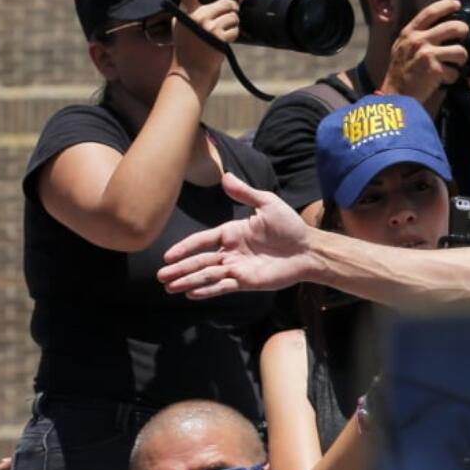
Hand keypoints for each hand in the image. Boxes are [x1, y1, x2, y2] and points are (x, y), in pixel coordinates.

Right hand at [158, 172, 312, 297]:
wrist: (308, 249)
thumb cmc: (289, 225)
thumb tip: (226, 176)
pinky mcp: (247, 282)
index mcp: (232, 232)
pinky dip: (208, 290)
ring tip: (170, 287)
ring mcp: (238, 268)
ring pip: (208, 275)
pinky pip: (223, 286)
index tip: (168, 255)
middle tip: (161, 276)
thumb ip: (245, 193)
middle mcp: (231, 251)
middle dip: (180, 269)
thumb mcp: (267, 204)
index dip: (184, 248)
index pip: (202, 240)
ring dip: (189, 281)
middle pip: (200, 261)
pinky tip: (192, 293)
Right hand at [169, 0, 239, 94]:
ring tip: (224, 33)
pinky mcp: (219, 37)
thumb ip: (189, 13)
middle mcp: (195, 16)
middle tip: (231, 14)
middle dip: (232, 9)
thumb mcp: (181, 28)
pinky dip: (233, 35)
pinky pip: (235, 29)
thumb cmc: (187, 51)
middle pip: (224, 2)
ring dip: (233, 24)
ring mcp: (207, 26)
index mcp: (184, 12)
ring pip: (233, 16)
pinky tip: (224, 42)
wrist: (189, 73)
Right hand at [381, 0, 469, 105]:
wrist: (395, 94)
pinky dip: (452, 78)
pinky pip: (455, 72)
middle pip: (453, 27)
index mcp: (410, 32)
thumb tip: (436, 26)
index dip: (446, 5)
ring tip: (453, 64)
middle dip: (463, 31)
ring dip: (461, 59)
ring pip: (460, 50)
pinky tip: (444, 79)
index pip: (430, 11)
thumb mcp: (402, 47)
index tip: (457, 4)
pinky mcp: (435, 70)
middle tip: (462, 37)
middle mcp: (418, 40)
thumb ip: (416, 35)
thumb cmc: (400, 72)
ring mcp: (427, 54)